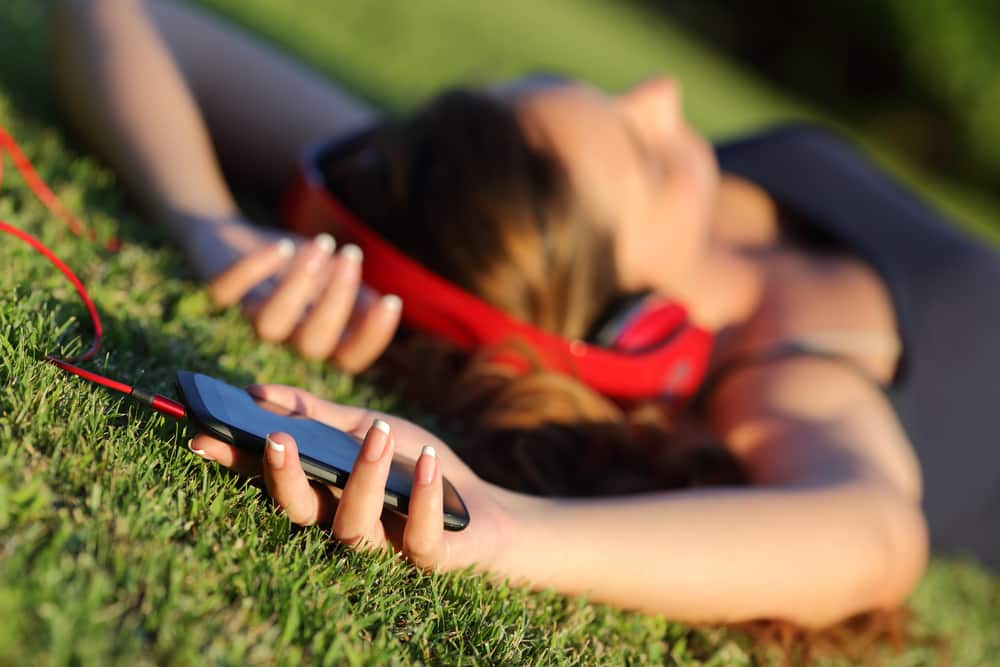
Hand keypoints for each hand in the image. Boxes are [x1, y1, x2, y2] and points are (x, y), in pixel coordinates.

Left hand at [186, 220, 400, 372]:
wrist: (233, 238)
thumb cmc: (295, 265)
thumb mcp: (335, 280)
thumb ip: (359, 298)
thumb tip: (388, 306)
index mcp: (319, 338)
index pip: (349, 359)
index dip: (371, 337)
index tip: (390, 301)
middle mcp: (286, 337)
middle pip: (312, 344)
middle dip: (337, 300)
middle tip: (351, 255)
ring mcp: (250, 319)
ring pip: (270, 324)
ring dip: (298, 284)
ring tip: (322, 244)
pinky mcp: (218, 295)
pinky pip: (228, 291)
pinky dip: (255, 267)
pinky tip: (281, 246)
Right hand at [189, 384, 515, 572]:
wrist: (483, 509)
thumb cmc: (416, 465)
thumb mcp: (369, 428)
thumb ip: (319, 414)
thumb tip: (257, 390)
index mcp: (324, 491)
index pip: (272, 477)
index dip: (238, 461)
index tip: (202, 436)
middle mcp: (342, 523)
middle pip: (300, 511)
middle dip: (284, 477)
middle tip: (276, 438)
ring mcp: (384, 546)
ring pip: (354, 527)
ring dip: (363, 477)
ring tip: (375, 432)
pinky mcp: (427, 558)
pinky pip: (418, 538)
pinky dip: (423, 500)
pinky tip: (427, 466)